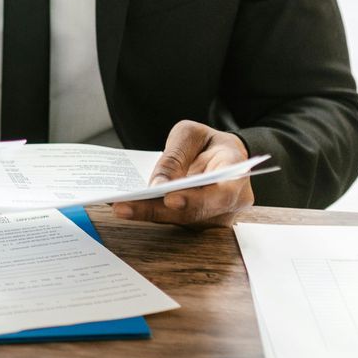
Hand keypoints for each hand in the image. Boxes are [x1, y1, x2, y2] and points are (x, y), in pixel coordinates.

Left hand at [111, 121, 254, 226]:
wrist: (222, 155)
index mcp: (237, 172)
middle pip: (194, 212)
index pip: (222, 192)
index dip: (197, 199)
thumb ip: (175, 156)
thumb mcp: (191, 134)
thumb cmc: (209, 143)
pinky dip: (151, 214)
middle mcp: (232, 201)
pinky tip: (127, 207)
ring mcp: (217, 216)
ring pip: (181, 221)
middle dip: (157, 210)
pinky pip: (174, 220)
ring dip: (149, 215)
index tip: (169, 199)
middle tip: (124, 207)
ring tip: (120, 207)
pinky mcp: (199, 223)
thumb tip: (158, 183)